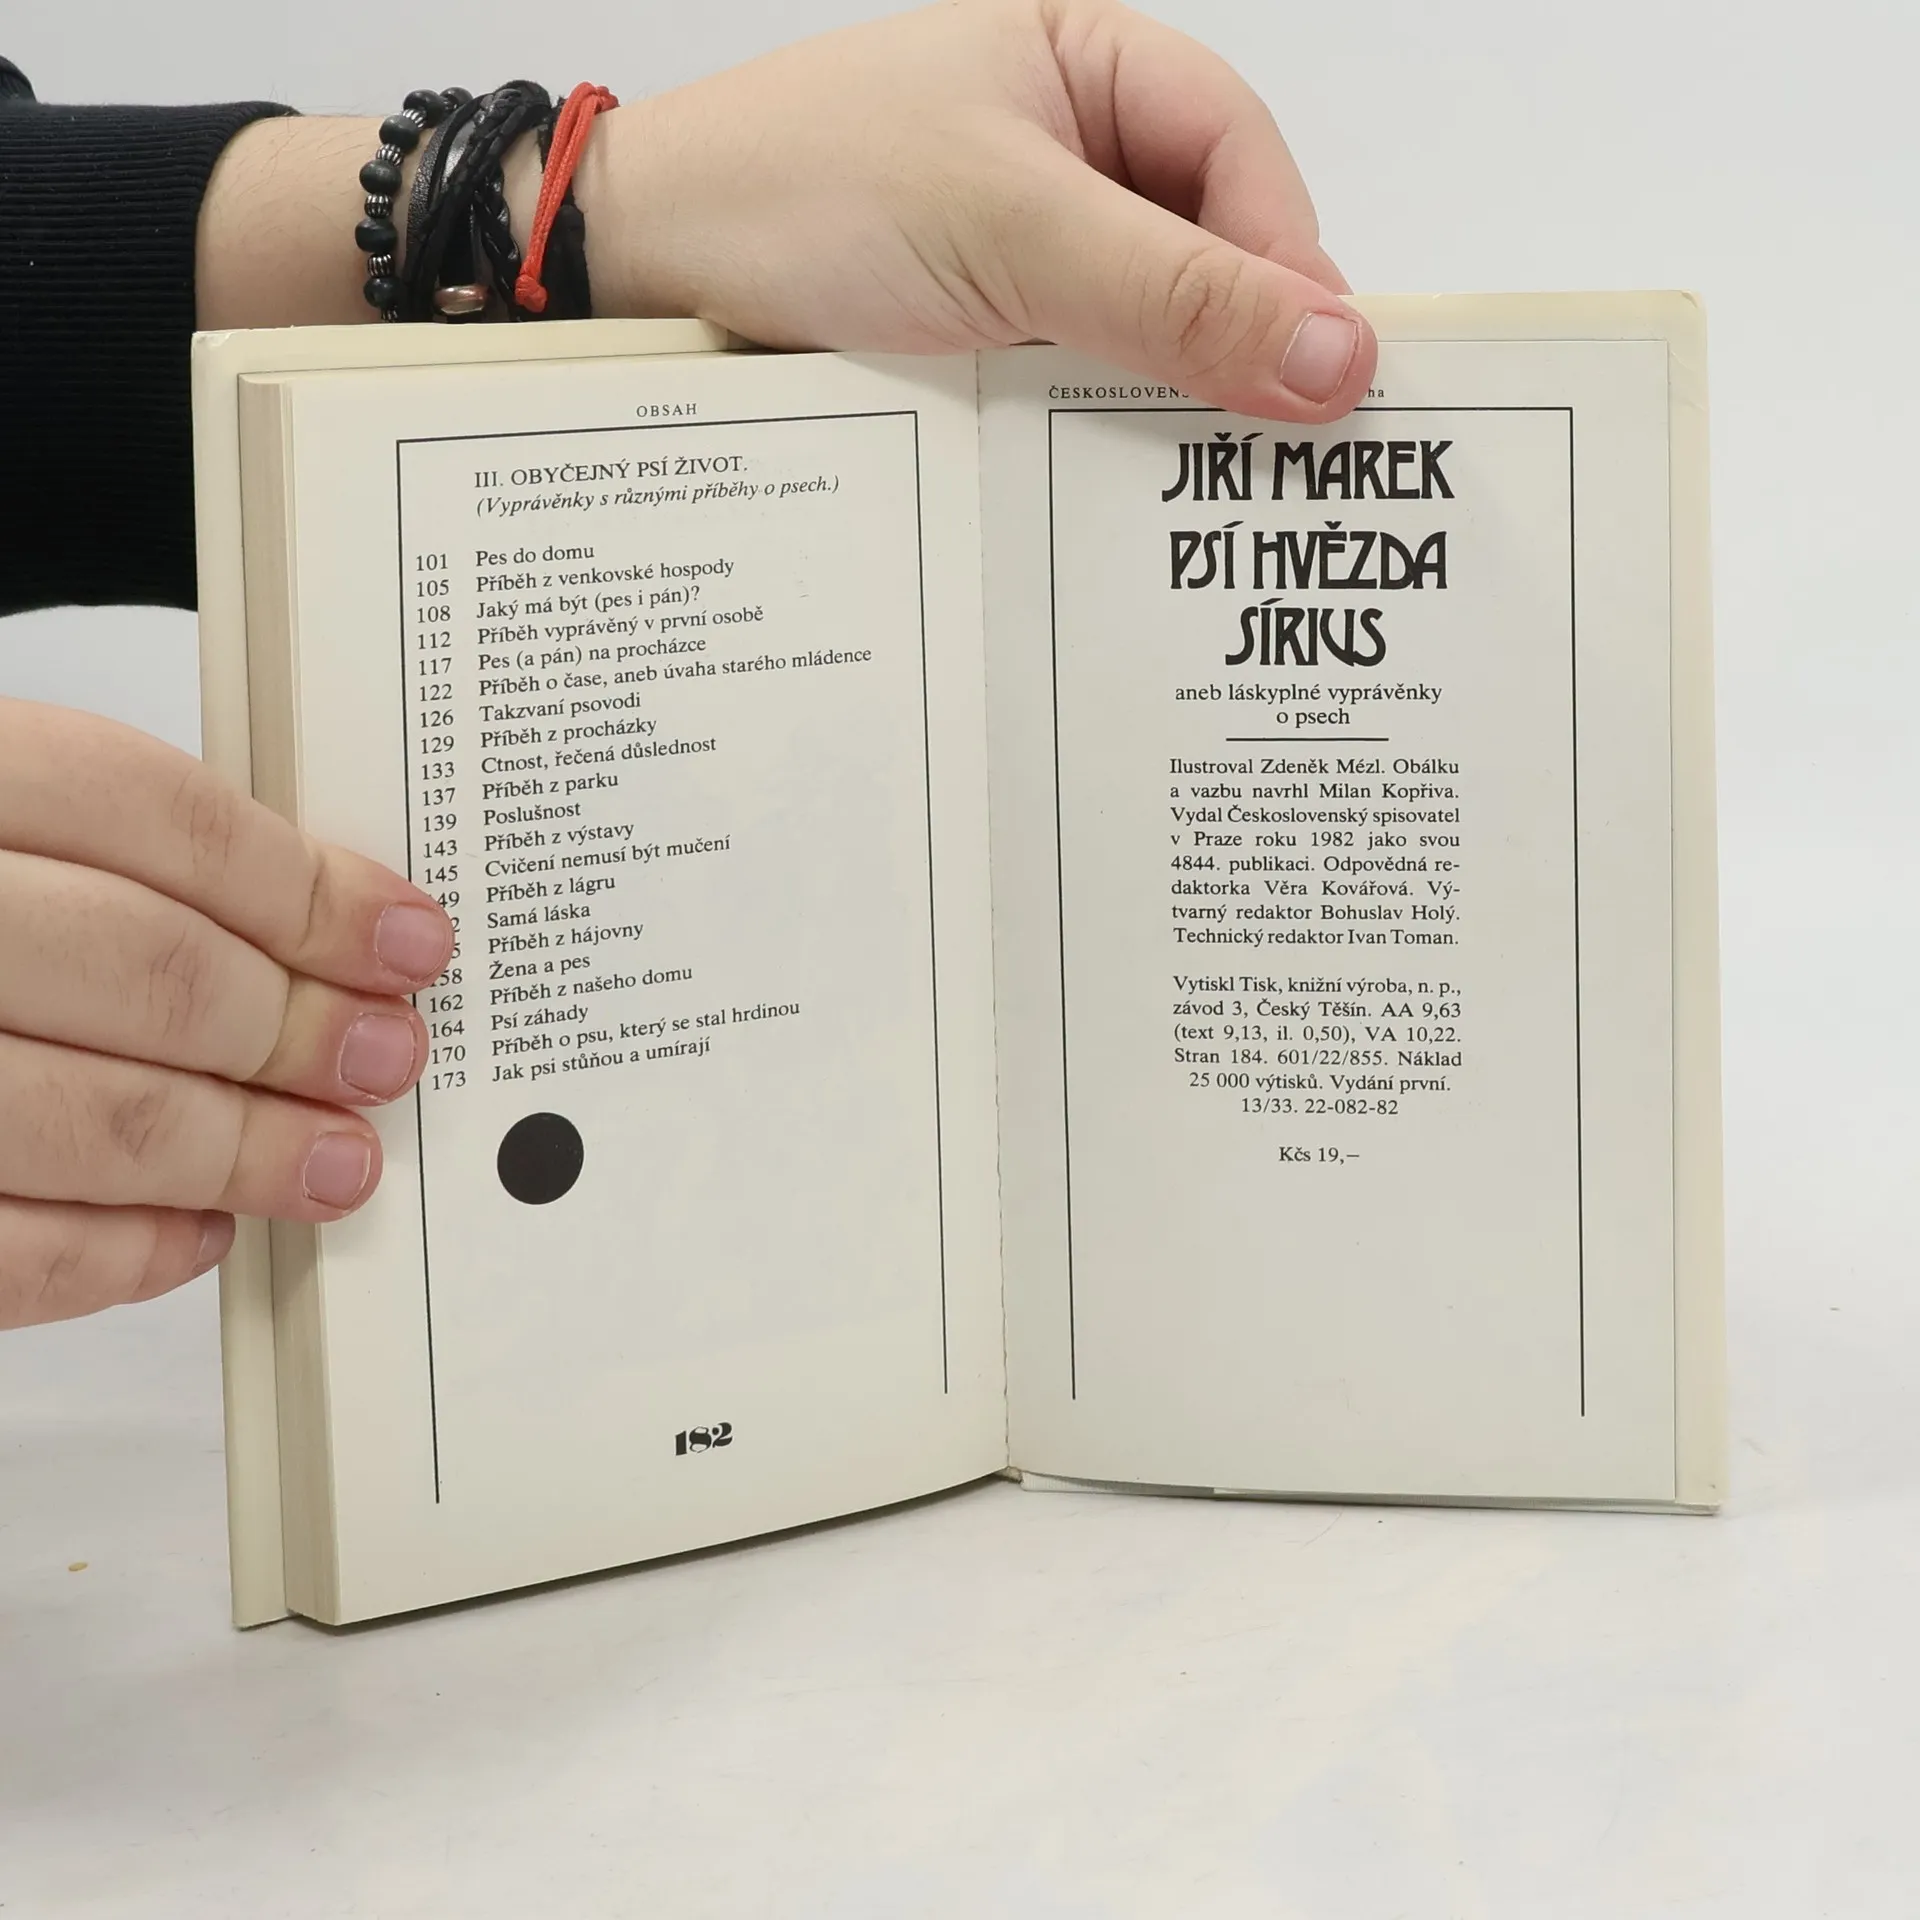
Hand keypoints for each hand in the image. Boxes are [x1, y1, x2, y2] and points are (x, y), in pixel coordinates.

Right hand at [0, 700, 452, 1328]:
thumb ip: (112, 864)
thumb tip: (323, 931)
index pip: (152, 816)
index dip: (306, 888)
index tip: (406, 943)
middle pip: (149, 970)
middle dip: (300, 1029)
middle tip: (385, 1059)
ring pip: (98, 1118)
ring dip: (247, 1152)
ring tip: (335, 1161)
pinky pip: (8, 1251)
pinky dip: (126, 1252)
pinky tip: (196, 1231)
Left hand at [198, 0, 1373, 421]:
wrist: (640, 269)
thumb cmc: (804, 197)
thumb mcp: (1010, 230)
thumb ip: (1174, 293)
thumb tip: (1342, 359)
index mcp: (1091, 67)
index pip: (1241, 162)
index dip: (1288, 268)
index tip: (1320, 380)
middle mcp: (1071, 154)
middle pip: (1210, 251)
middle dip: (1239, 348)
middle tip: (1274, 459)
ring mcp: (1026, 251)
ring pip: (1148, 330)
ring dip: (1172, 406)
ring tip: (1206, 493)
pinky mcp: (985, 335)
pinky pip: (1082, 382)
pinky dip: (1104, 433)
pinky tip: (1118, 490)